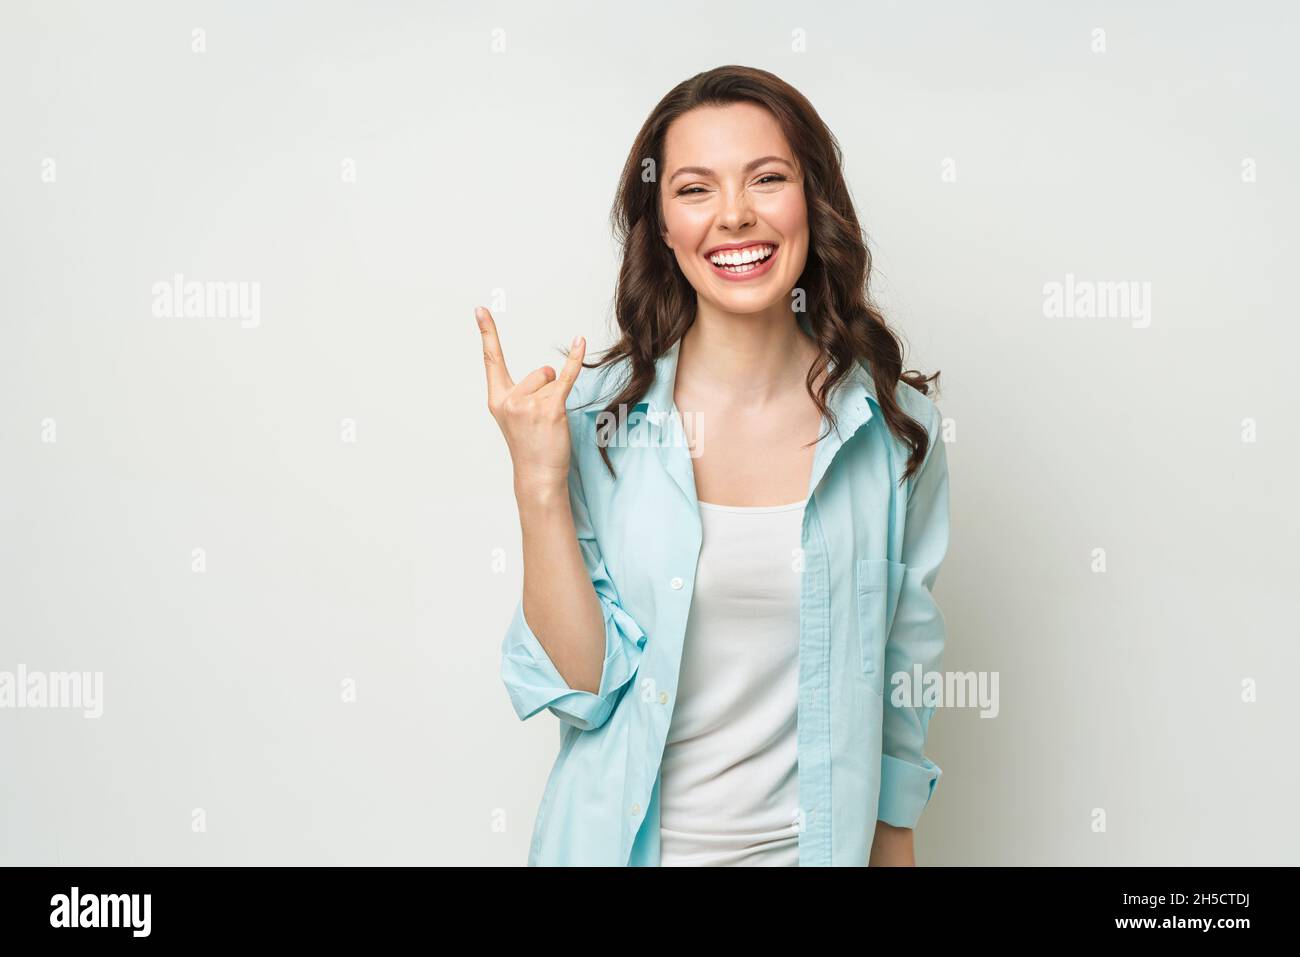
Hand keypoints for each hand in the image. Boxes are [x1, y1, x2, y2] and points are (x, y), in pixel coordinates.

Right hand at [476, 305, 585, 495]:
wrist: (538, 475)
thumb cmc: (531, 447)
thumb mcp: (516, 417)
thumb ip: (524, 392)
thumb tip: (549, 372)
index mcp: (497, 399)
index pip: (491, 359)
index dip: (487, 332)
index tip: (481, 309)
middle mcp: (509, 399)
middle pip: (539, 372)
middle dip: (547, 390)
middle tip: (542, 419)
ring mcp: (528, 404)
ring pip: (552, 380)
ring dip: (557, 397)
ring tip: (550, 423)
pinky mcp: (550, 408)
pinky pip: (566, 377)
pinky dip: (575, 360)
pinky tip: (580, 342)